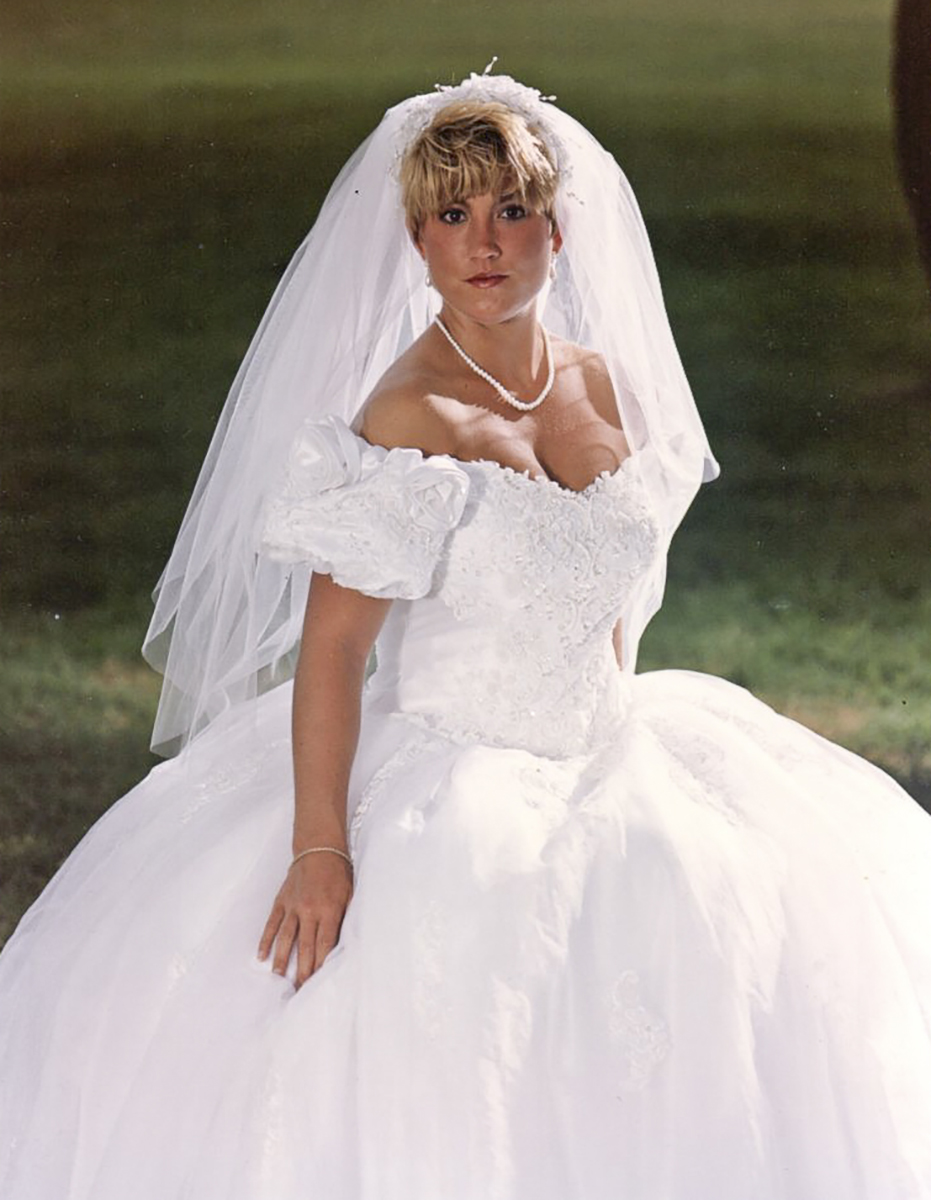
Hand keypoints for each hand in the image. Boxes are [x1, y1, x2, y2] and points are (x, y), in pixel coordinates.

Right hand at [257, 852, 352, 987]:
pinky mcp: (281, 901)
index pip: (324, 944)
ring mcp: (292, 906)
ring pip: (286, 938)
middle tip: (300, 990)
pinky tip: (261, 955)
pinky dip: (265, 940)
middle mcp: (309, 910)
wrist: (318, 848)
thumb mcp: (350, 895)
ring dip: (283, 960)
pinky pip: (271, 924)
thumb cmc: (338, 872)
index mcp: (329, 910)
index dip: (321, 965)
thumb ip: (346, 918)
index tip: (319, 982)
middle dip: (303, 970)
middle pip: (306, 947)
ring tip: (279, 978)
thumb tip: (346, 943)